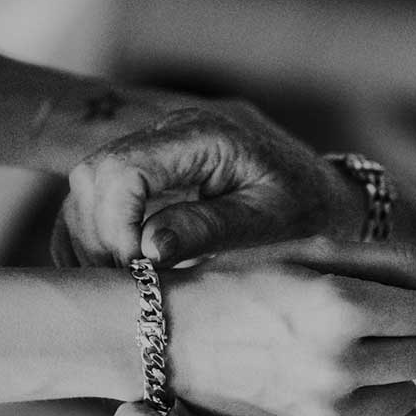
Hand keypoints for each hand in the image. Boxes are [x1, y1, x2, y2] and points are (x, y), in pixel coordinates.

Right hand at [52, 103, 362, 267]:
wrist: (329, 196)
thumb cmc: (310, 213)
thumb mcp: (272, 226)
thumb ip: (210, 230)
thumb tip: (147, 247)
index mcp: (205, 135)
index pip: (123, 169)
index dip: (116, 226)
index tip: (141, 271)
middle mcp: (172, 130)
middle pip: (94, 175)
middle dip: (100, 237)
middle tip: (130, 286)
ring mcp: (157, 146)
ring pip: (87, 185)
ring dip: (93, 239)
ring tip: (127, 283)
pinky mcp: (151, 168)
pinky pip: (97, 195)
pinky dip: (95, 234)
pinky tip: (119, 270)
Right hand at [161, 236, 415, 415]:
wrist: (167, 339)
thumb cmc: (246, 282)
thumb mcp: (318, 253)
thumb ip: (401, 264)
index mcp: (340, 306)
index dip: (400, 300)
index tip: (360, 295)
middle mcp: (338, 366)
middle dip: (399, 335)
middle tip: (350, 322)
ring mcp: (325, 413)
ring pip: (406, 396)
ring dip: (384, 372)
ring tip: (332, 352)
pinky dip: (355, 402)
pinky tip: (311, 381)